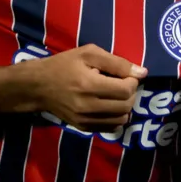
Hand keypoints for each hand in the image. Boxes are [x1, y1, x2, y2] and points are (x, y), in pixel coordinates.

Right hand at [32, 44, 146, 131]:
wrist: (38, 86)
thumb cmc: (63, 65)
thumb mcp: (88, 54)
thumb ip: (116, 62)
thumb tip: (142, 72)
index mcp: (89, 85)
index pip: (126, 90)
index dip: (133, 81)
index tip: (127, 74)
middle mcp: (88, 106)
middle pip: (126, 106)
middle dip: (131, 93)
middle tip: (123, 83)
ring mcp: (85, 120)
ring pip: (121, 119)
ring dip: (125, 106)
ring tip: (116, 94)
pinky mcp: (83, 127)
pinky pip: (110, 127)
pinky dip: (116, 116)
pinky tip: (109, 105)